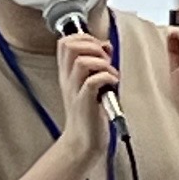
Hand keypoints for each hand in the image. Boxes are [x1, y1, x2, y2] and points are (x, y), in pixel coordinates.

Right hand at [51, 23, 119, 154]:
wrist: (83, 142)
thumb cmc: (89, 114)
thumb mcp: (88, 84)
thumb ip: (95, 64)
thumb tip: (106, 45)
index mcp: (67, 73)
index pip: (65, 42)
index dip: (84, 37)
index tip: (99, 47)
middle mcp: (67, 79)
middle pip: (70, 46)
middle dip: (92, 45)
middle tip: (105, 59)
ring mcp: (74, 91)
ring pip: (81, 62)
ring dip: (101, 62)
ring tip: (110, 73)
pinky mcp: (85, 103)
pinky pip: (93, 82)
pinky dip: (107, 77)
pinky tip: (113, 84)